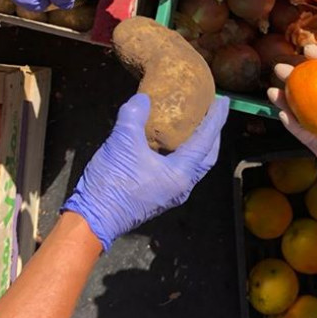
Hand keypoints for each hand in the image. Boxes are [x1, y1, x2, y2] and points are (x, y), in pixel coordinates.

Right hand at [62, 94, 228, 247]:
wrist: (92, 219)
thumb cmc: (112, 183)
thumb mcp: (122, 142)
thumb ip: (134, 116)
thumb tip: (143, 98)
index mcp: (181, 174)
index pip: (206, 141)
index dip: (216, 119)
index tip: (223, 100)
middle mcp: (182, 186)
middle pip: (206, 157)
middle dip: (212, 134)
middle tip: (213, 113)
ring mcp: (170, 194)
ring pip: (193, 166)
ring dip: (198, 146)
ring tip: (194, 126)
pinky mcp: (158, 197)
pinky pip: (178, 170)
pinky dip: (181, 154)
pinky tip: (169, 143)